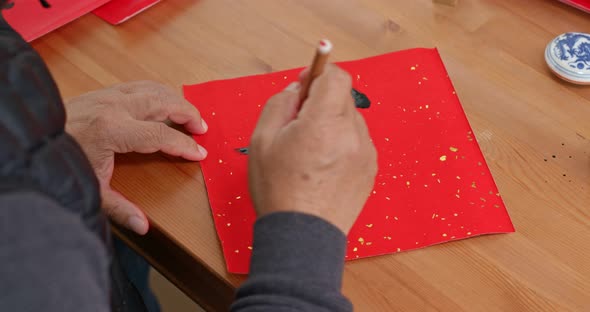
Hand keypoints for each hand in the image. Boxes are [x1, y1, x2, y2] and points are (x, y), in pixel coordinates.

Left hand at [65, 81, 207, 234]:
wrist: (33, 138)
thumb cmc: (60, 162)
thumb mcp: (89, 189)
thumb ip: (119, 208)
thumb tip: (143, 226)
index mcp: (113, 130)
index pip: (162, 135)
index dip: (185, 145)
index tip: (200, 154)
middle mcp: (115, 107)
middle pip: (164, 102)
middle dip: (188, 113)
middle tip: (202, 128)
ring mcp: (109, 95)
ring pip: (154, 89)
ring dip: (175, 100)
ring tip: (190, 115)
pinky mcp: (103, 92)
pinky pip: (140, 86)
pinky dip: (159, 93)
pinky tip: (164, 103)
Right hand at [248, 65, 376, 233]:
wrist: (303, 235)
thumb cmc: (279, 190)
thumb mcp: (262, 140)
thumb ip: (280, 104)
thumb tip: (297, 89)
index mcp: (324, 123)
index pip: (336, 76)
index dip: (318, 74)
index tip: (305, 84)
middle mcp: (351, 134)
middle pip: (343, 96)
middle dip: (322, 101)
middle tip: (300, 123)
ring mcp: (365, 152)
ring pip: (351, 118)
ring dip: (333, 122)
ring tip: (311, 150)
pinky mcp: (370, 168)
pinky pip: (358, 140)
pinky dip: (343, 142)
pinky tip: (324, 164)